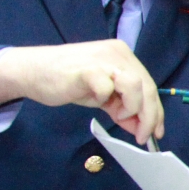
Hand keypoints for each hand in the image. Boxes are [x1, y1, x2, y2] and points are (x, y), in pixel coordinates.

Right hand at [0, 40, 162, 143]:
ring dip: (132, 107)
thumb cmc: (68, 81)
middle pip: (147, 87)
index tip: (156, 131)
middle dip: (149, 117)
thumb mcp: (102, 97)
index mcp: (124, 57)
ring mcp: (103, 59)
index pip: (150, 85)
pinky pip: (107, 87)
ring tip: (118, 114)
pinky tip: (96, 100)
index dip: (156, 111)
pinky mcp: (87, 69)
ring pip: (135, 85)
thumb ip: (122, 108)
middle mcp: (118, 53)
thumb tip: (140, 128)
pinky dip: (106, 98)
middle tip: (142, 136)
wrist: (32, 72)